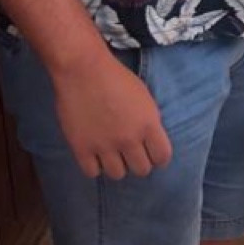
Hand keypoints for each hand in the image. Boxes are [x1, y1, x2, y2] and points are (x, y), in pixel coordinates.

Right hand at [53, 52, 173, 180]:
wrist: (83, 69)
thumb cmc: (116, 77)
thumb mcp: (144, 98)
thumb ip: (150, 121)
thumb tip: (150, 141)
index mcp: (148, 125)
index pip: (162, 157)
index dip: (158, 157)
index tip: (152, 154)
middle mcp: (129, 139)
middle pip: (142, 169)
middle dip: (138, 162)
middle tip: (131, 153)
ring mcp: (104, 146)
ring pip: (118, 175)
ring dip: (117, 165)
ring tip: (111, 154)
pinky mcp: (81, 148)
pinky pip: (92, 173)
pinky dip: (94, 166)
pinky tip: (94, 154)